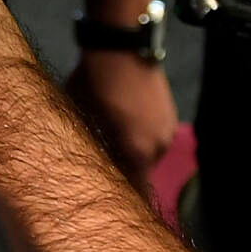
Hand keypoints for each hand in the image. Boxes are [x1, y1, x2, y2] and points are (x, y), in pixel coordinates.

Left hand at [66, 49, 178, 190]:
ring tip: (112, 135)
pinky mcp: (169, 116)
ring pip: (146, 154)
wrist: (122, 45)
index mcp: (137, 152)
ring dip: (131, 151)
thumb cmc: (93, 81)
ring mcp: (167, 131)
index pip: (134, 192)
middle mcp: (157, 147)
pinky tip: (124, 120)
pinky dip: (139, 135)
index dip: (120, 201)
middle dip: (123, 171)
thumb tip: (84, 169)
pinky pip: (152, 136)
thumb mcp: (81, 117)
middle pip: (140, 173)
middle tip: (103, 164)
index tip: (108, 206)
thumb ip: (89, 148)